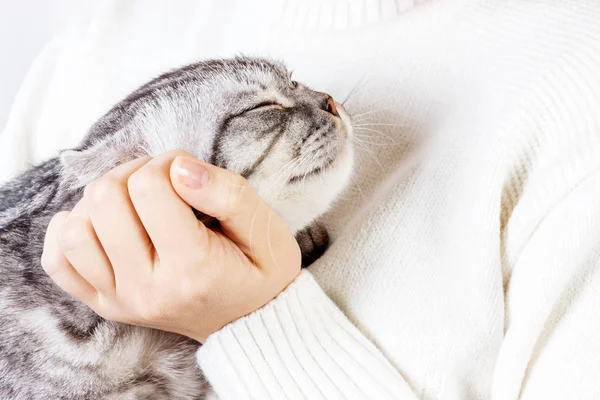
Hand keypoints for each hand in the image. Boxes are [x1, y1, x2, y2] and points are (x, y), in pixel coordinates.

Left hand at [41, 150, 300, 342]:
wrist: (250, 323)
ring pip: (75, 228)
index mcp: (193, 269)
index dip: (168, 163)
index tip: (188, 173)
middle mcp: (148, 289)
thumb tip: (178, 166)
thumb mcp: (266, 228)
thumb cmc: (262, 272)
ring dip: (102, 199)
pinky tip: (101, 223)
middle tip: (163, 181)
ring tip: (134, 201)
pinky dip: (70, 231)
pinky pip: (59, 262)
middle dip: (134, 173)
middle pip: (105, 201)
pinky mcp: (106, 304)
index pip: (149, 189)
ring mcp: (121, 301)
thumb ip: (227, 193)